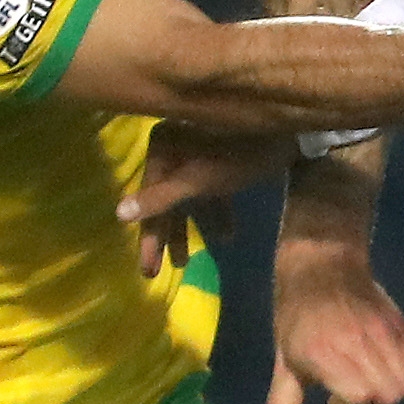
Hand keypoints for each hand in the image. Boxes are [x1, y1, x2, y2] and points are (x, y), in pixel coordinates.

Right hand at [117, 123, 289, 275]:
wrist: (285, 130)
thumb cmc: (238, 155)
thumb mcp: (197, 181)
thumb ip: (160, 199)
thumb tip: (119, 215)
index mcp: (161, 149)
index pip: (148, 201)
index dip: (149, 238)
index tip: (148, 270)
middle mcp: (173, 149)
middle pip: (165, 202)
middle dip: (166, 237)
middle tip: (156, 273)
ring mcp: (197, 155)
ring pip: (187, 200)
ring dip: (190, 229)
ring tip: (186, 263)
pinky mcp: (220, 161)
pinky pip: (210, 193)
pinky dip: (217, 214)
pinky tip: (227, 236)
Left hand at [267, 235, 403, 403]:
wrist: (322, 266)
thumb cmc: (296, 319)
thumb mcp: (282, 362)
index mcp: (323, 353)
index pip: (362, 396)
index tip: (334, 398)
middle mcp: (357, 343)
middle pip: (390, 395)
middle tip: (354, 390)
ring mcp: (382, 332)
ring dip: (392, 390)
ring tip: (372, 378)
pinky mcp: (400, 325)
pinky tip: (386, 367)